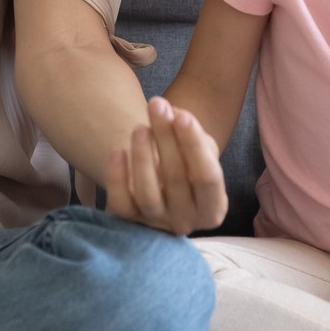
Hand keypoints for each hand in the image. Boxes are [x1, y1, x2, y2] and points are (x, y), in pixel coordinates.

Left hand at [105, 96, 228, 235]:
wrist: (159, 185)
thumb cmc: (185, 163)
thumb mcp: (200, 151)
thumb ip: (193, 134)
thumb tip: (174, 114)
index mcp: (212, 208)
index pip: (207, 177)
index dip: (194, 145)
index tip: (181, 115)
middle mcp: (185, 221)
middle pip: (176, 181)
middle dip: (166, 138)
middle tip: (157, 106)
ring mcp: (155, 224)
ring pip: (147, 195)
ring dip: (143, 157)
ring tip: (140, 128)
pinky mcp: (127, 223)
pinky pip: (120, 204)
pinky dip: (117, 178)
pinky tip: (117, 151)